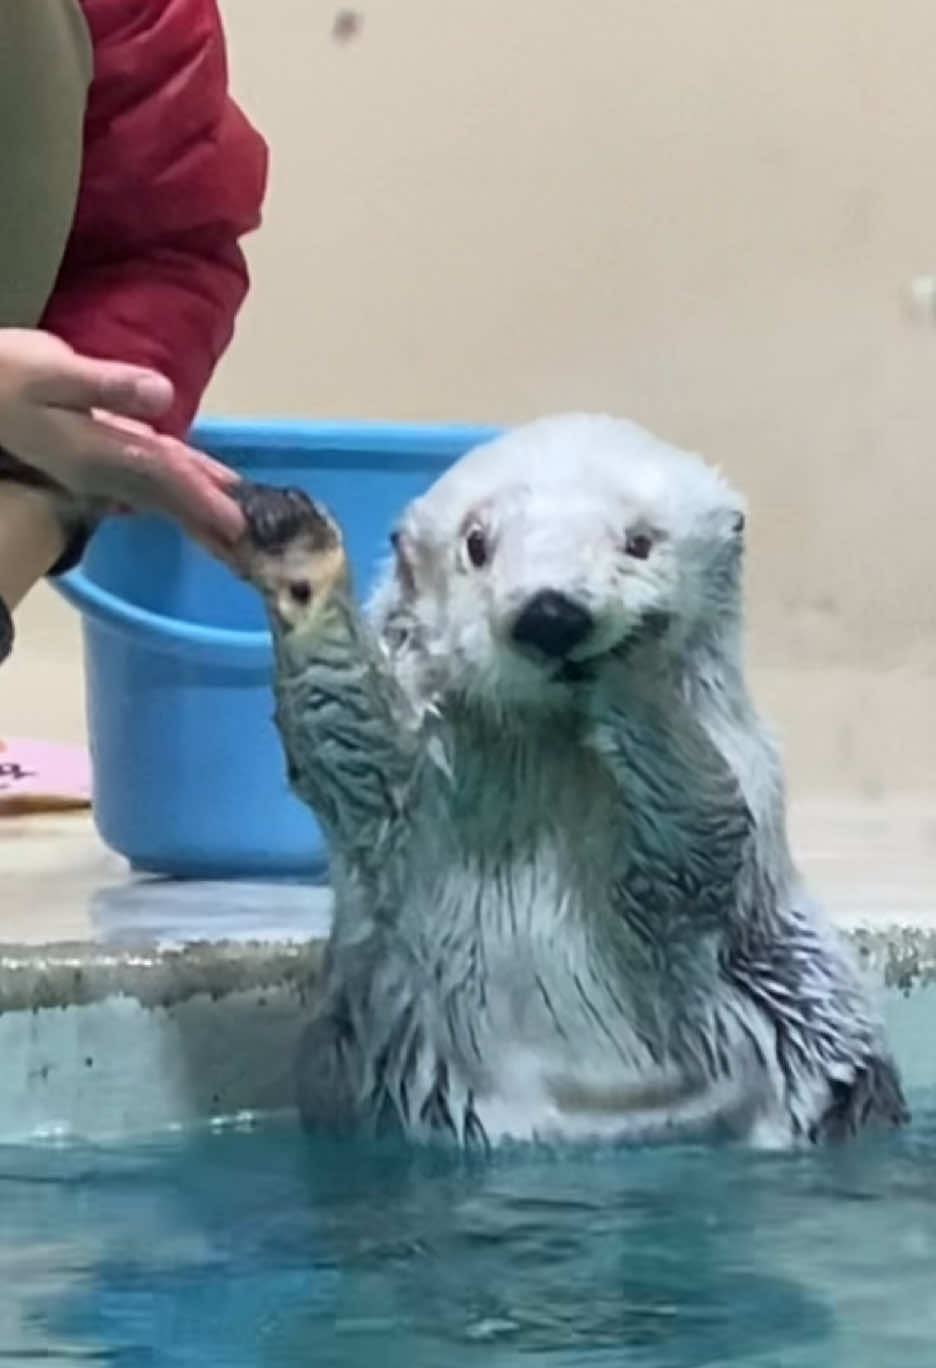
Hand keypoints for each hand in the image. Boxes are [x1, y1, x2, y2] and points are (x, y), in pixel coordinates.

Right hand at [0, 330, 243, 551]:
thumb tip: (162, 397)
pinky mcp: (95, 457)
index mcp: (99, 453)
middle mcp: (103, 470)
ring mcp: (98, 468)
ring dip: (197, 512)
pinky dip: (177, 487)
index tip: (239, 526)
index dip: (203, 499)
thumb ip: (106, 385)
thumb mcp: (50, 371)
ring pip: (160, 494)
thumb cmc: (3, 375)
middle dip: (209, 524)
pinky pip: (148, 479)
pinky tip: (195, 489)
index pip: (165, 478)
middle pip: (169, 500)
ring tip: (234, 533)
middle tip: (251, 553)